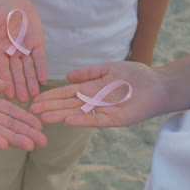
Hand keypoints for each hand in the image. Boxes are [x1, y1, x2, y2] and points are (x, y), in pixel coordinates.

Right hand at [0, 0, 46, 102]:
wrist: (11, 0)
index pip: (1, 70)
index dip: (5, 82)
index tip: (7, 95)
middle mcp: (11, 54)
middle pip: (16, 73)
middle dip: (19, 87)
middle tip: (23, 101)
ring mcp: (24, 50)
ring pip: (28, 69)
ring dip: (31, 82)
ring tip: (34, 95)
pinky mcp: (36, 44)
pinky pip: (39, 58)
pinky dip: (41, 68)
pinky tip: (43, 79)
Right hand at [30, 62, 167, 127]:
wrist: (158, 84)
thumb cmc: (135, 75)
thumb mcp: (108, 68)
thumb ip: (88, 72)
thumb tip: (67, 76)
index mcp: (91, 89)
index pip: (66, 93)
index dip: (51, 96)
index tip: (35, 99)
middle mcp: (94, 101)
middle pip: (67, 104)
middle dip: (50, 107)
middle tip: (32, 111)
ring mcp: (102, 111)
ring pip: (77, 114)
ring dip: (60, 116)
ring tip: (43, 118)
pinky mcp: (114, 119)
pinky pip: (95, 120)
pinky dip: (82, 121)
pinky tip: (68, 121)